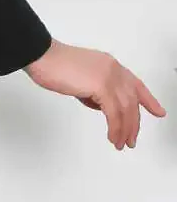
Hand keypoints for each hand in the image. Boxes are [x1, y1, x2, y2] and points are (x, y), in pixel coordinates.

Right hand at [24, 39, 166, 148]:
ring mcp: (109, 76)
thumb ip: (94, 92)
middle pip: (132, 101)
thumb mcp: (81, 81)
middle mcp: (114, 69)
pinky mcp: (101, 85)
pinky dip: (115, 126)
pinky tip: (112, 136)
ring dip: (124, 129)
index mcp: (110, 66)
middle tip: (131, 140)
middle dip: (134, 123)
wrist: (44, 57)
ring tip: (121, 143)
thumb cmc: (55, 67)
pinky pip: (113, 112)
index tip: (158, 112)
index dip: (149, 100)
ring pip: (126, 108)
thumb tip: (101, 106)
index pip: (136, 85)